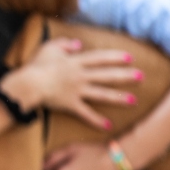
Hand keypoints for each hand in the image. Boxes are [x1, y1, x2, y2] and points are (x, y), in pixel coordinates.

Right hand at [0, 38, 140, 129]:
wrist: (28, 84)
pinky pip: (86, 113)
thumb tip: (78, 44)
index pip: (100, 58)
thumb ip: (64, 43)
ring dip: (118, 98)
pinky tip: (108, 125)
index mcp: (76, 62)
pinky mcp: (71, 104)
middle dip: (125, 76)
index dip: (115, 57)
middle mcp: (80, 76)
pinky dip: (97, 120)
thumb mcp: (49, 47)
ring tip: (133, 100)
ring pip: (102, 94)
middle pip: (107, 75)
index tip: (130, 58)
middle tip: (141, 76)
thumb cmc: (36, 65)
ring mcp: (77, 91)